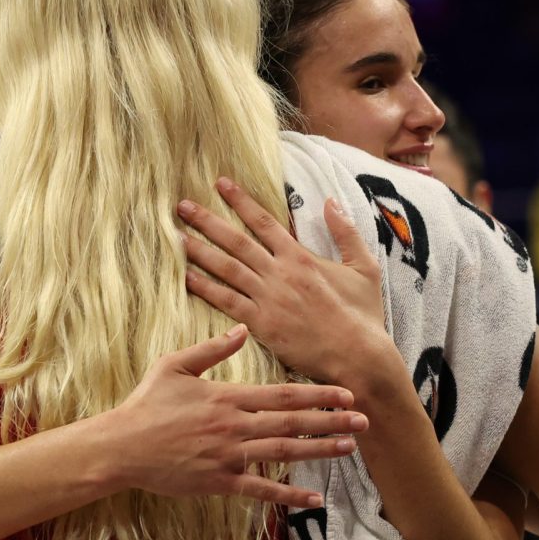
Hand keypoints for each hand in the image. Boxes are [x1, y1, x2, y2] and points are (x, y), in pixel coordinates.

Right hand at [106, 325, 365, 508]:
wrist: (121, 446)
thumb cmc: (146, 405)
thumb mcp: (173, 366)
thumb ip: (211, 349)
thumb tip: (242, 330)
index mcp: (226, 398)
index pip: (281, 395)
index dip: (316, 394)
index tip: (345, 392)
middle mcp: (233, 427)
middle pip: (291, 423)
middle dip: (330, 420)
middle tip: (363, 420)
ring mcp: (228, 456)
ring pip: (283, 453)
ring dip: (319, 450)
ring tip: (349, 447)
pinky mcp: (219, 482)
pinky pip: (260, 491)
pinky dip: (288, 496)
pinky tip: (314, 498)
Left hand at [177, 177, 388, 383]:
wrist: (357, 356)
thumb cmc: (362, 315)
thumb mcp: (364, 268)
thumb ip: (346, 232)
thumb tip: (331, 200)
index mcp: (300, 257)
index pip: (264, 221)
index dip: (241, 201)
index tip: (221, 183)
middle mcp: (279, 273)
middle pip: (236, 241)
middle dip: (208, 221)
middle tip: (182, 205)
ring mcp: (267, 299)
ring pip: (226, 268)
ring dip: (199, 250)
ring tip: (175, 236)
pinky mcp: (260, 324)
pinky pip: (226, 302)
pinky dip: (204, 288)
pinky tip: (185, 277)